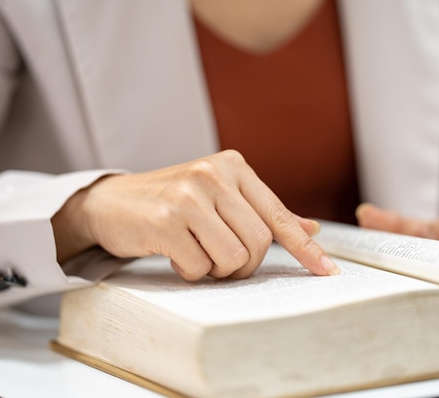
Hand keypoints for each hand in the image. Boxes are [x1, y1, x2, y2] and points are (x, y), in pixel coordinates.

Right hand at [52, 150, 339, 279]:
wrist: (110, 203)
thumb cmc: (170, 203)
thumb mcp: (218, 198)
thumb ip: (261, 212)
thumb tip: (311, 228)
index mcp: (232, 166)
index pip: (278, 214)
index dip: (304, 247)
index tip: (328, 270)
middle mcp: (214, 174)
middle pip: (259, 243)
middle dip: (243, 264)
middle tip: (218, 260)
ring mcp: (189, 195)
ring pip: (233, 258)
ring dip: (216, 270)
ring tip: (195, 253)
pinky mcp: (167, 220)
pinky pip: (199, 268)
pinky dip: (190, 272)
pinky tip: (174, 254)